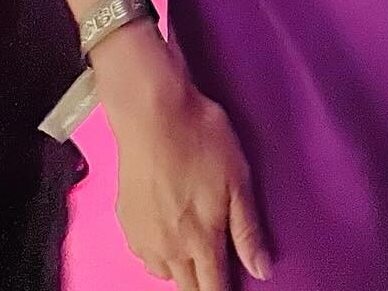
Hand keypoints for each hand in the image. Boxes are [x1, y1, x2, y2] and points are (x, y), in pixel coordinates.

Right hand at [100, 32, 271, 286]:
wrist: (152, 114)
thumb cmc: (201, 139)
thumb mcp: (238, 179)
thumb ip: (248, 229)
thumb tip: (261, 270)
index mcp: (201, 241)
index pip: (214, 288)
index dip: (225, 290)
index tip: (234, 285)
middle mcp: (170, 249)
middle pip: (188, 287)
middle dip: (204, 283)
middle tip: (217, 268)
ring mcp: (144, 238)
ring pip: (165, 274)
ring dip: (182, 270)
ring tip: (195, 253)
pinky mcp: (126, 223)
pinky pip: (145, 256)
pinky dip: (159, 255)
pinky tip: (168, 236)